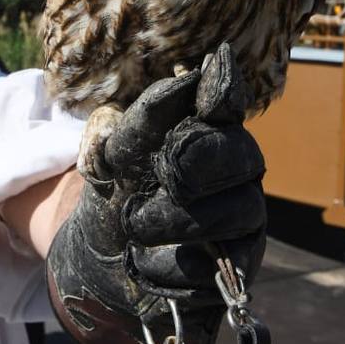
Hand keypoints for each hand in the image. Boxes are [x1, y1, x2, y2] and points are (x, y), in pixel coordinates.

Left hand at [47, 43, 267, 343]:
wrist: (99, 257)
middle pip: (242, 154)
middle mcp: (238, 170)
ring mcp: (244, 220)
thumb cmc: (119, 191)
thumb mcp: (116, 152)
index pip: (228, 101)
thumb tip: (196, 74)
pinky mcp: (237, 269)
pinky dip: (168, 266)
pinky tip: (144, 261)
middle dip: (188, 166)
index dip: (218, 95)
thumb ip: (149, 117)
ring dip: (171, 221)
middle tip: (156, 175)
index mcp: (209, 129)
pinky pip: (220, 267)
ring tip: (134, 225)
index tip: (196, 101)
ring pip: (236, 212)